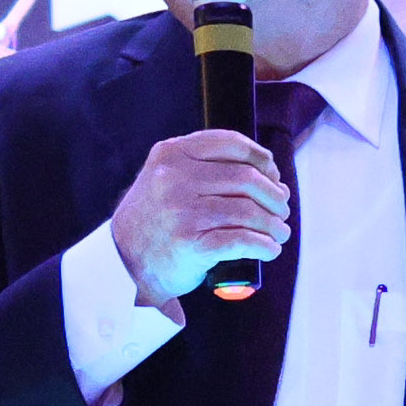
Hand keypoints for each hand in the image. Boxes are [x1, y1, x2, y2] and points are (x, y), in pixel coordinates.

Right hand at [111, 128, 290, 307]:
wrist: (124, 262)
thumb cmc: (156, 220)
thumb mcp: (165, 178)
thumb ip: (203, 166)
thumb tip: (269, 174)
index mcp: (171, 154)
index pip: (231, 143)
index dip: (262, 159)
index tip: (273, 175)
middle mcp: (174, 179)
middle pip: (246, 178)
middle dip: (273, 195)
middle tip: (282, 208)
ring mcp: (183, 212)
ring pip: (247, 211)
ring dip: (273, 224)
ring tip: (280, 232)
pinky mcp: (192, 244)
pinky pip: (241, 241)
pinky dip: (263, 246)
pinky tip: (270, 249)